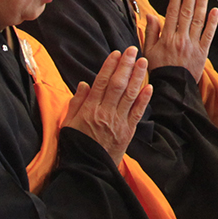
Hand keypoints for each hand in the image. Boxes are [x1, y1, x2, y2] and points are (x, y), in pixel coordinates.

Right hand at [64, 48, 152, 165]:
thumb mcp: (67, 124)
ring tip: (143, 61)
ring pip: (130, 95)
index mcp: (89, 110)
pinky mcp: (129, 131)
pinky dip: (144, 99)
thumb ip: (76, 103)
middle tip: (132, 50)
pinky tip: (149, 86)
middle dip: (126, 65)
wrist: (88, 169)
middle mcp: (105, 113)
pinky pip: (138, 112)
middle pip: (118, 85)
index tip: (116, 53)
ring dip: (137, 76)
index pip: (101, 83)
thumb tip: (84, 83)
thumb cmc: (76, 145)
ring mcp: (119, 122)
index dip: (109, 66)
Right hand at [142, 0, 217, 81]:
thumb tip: (150, 15)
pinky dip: (212, 23)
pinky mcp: (203, 52)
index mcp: (166, 38)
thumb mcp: (148, 52)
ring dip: (201, 5)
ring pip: (198, 21)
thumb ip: (150, 33)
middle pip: (186, 13)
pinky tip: (215, 10)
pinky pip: (209, 35)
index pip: (172, 13)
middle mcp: (180, 39)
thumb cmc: (158, 69)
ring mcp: (192, 45)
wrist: (172, 88)